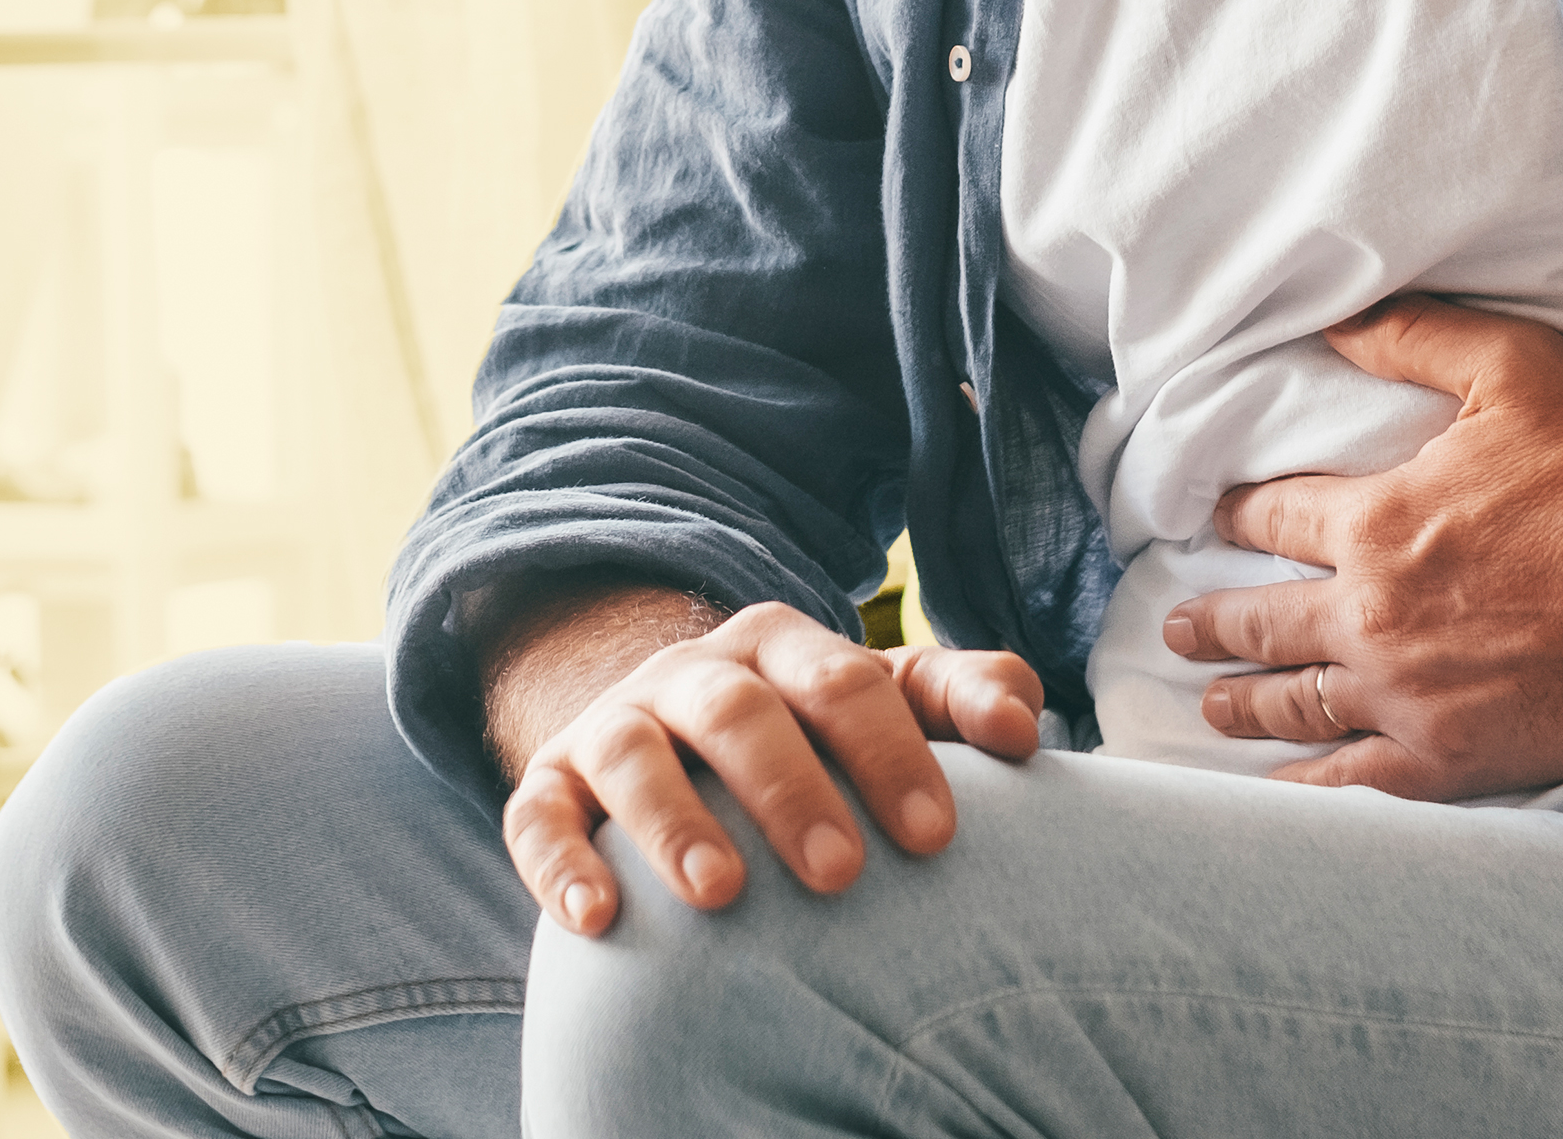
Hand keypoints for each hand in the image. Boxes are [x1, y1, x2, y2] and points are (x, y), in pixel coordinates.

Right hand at [501, 600, 1044, 936]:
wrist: (667, 727)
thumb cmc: (804, 733)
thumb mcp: (879, 701)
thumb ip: (957, 696)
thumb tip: (1025, 721)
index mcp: (781, 648)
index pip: (843, 682)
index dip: (890, 753)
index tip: (936, 835)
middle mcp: (692, 674)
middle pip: (739, 714)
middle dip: (790, 789)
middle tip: (840, 873)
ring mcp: (614, 724)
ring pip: (633, 754)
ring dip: (673, 821)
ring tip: (721, 893)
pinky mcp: (548, 782)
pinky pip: (537, 813)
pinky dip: (560, 862)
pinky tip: (597, 916)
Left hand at [1165, 295, 1562, 799]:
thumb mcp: (1509, 363)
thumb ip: (1409, 338)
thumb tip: (1330, 320)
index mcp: (1377, 521)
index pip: (1271, 519)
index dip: (1234, 517)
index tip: (1209, 522)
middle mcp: (1375, 614)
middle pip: (1262, 623)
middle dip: (1211, 625)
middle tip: (1177, 629)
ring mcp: (1411, 694)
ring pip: (1297, 705)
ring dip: (1243, 704)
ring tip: (1211, 706)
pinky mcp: (1456, 756)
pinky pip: (1356, 779)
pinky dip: (1307, 784)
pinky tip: (1281, 787)